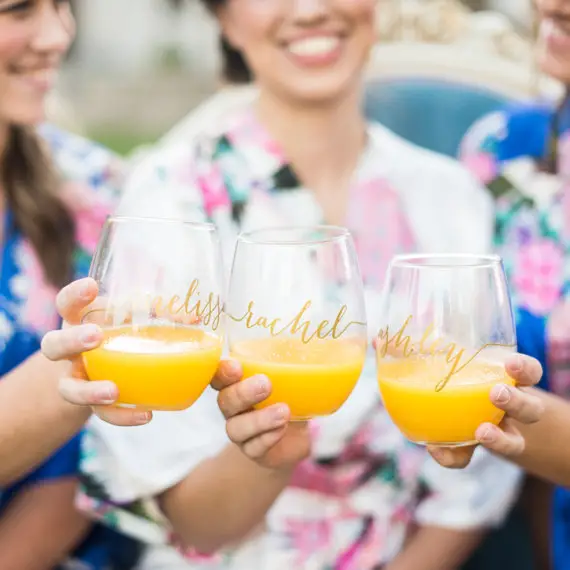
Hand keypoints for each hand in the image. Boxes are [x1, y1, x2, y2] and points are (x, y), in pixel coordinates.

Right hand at [41, 278, 154, 425]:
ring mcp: (77, 379)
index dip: (74, 294)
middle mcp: (70, 351)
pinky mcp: (92, 404)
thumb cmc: (120, 334)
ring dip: (89, 391)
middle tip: (95, 336)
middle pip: (53, 345)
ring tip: (113, 390)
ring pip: (68, 389)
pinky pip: (102, 415)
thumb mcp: (133, 320)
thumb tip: (194, 318)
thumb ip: (159, 315)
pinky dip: (122, 416)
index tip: (91, 286)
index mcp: (78, 322)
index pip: (66, 304)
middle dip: (72, 341)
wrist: (103, 369)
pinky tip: (145, 414)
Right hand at [213, 363, 310, 470]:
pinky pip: (253, 448)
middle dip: (243, 392)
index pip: (219, 376)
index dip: (222, 372)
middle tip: (266, 384)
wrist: (296, 436)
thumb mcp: (290, 377)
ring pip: (236, 428)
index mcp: (237, 384)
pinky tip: (282, 428)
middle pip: (226, 401)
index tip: (235, 367)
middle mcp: (233, 408)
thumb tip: (311, 343)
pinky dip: (268, 437)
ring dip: (259, 419)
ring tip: (283, 411)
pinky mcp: (254, 451)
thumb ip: (292, 361)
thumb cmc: (288, 397)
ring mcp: (241, 432)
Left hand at [427, 354, 544, 467]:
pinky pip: (465, 459)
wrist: (454, 408)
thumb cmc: (455, 376)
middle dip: (517, 402)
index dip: (525, 368)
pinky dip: (451, 457)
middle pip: (531, 409)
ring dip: (500, 439)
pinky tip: (434, 448)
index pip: (530, 372)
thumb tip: (398, 339)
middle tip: (496, 394)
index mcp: (509, 381)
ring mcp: (497, 433)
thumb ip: (431, 354)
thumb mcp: (449, 363)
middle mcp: (511, 409)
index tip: (510, 364)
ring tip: (482, 432)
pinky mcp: (469, 450)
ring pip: (514, 442)